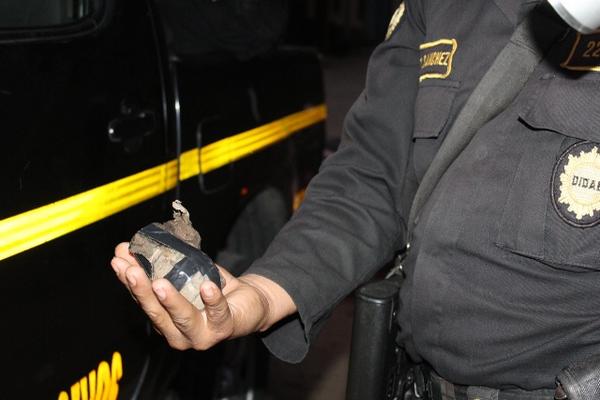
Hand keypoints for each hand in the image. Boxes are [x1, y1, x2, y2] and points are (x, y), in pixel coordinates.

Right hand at [110, 242, 295, 349]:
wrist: (249, 300)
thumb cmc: (212, 289)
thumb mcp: (185, 273)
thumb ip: (160, 263)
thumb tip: (127, 245)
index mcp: (165, 320)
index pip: (143, 301)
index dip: (129, 281)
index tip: (118, 261)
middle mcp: (178, 333)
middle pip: (157, 313)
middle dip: (143, 290)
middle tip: (131, 270)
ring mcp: (201, 335)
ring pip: (183, 318)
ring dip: (171, 300)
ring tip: (160, 282)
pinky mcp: (224, 328)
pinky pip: (217, 313)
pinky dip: (212, 300)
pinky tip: (207, 288)